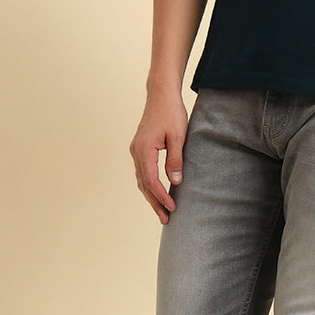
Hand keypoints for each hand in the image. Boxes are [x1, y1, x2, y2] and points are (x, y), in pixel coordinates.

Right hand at [130, 86, 188, 224]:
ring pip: (142, 179)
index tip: (172, 208)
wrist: (161, 95)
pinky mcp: (140, 148)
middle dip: (154, 203)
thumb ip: (175, 160)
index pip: (152, 181)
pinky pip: (143, 172)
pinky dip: (149, 185)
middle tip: (166, 219)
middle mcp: (136, 152)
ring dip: (151, 196)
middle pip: (144, 184)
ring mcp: (136, 150)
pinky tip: (158, 192)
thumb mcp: (178, 137)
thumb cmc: (171, 113)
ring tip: (162, 211)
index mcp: (144, 150)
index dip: (162, 197)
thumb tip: (175, 182)